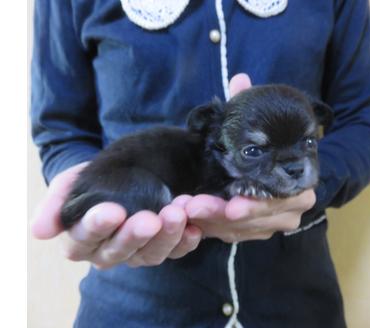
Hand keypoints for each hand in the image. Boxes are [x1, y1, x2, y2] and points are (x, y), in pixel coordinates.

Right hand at [31, 162, 201, 268]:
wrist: (120, 173)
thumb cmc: (92, 180)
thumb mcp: (70, 182)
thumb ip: (56, 203)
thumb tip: (41, 231)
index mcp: (82, 239)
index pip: (86, 238)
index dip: (98, 226)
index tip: (112, 210)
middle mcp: (109, 252)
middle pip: (120, 250)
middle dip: (135, 235)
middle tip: (149, 218)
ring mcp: (138, 252)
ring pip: (151, 254)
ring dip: (166, 236)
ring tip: (177, 214)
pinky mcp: (163, 247)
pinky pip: (176, 251)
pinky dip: (186, 241)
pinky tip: (195, 227)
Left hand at [181, 73, 314, 242]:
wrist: (282, 166)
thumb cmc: (270, 143)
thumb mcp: (260, 124)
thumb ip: (250, 106)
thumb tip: (240, 79)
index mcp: (300, 180)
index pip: (278, 198)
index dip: (255, 203)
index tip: (230, 203)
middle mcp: (294, 206)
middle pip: (258, 218)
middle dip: (222, 214)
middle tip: (194, 206)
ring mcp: (277, 222)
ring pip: (243, 230)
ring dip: (212, 222)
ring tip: (185, 209)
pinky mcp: (258, 231)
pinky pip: (234, 235)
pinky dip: (213, 229)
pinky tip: (193, 219)